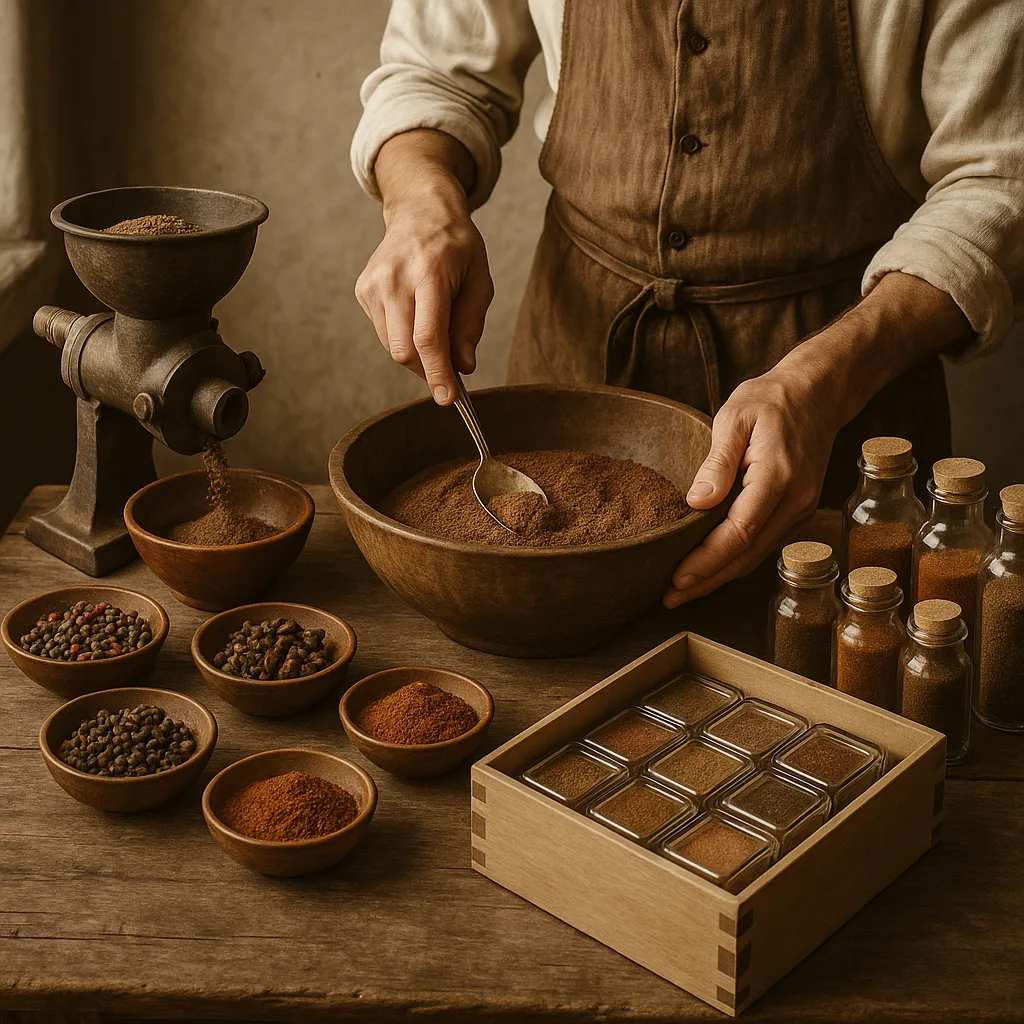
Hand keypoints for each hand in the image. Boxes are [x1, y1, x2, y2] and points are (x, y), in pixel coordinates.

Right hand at [355, 137, 492, 405]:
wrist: (420, 210)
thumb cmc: (456, 246)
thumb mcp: (479, 280)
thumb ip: (470, 325)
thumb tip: (463, 366)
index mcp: (429, 274)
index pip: (428, 337)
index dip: (438, 373)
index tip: (449, 399)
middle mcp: (395, 279)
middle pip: (404, 350)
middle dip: (428, 369)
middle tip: (449, 368)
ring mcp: (373, 285)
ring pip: (392, 347)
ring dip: (417, 354)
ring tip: (435, 326)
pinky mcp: (363, 291)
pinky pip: (384, 333)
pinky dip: (403, 337)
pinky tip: (415, 314)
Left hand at [663, 363, 837, 607]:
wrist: (818, 394)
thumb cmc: (770, 400)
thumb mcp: (735, 417)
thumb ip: (717, 462)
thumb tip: (697, 503)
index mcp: (778, 475)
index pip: (739, 531)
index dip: (707, 560)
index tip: (677, 578)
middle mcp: (796, 500)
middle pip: (747, 554)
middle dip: (707, 581)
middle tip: (669, 598)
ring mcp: (801, 508)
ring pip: (756, 555)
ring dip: (719, 577)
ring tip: (683, 591)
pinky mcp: (799, 511)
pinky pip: (763, 544)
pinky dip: (735, 561)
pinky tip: (711, 569)